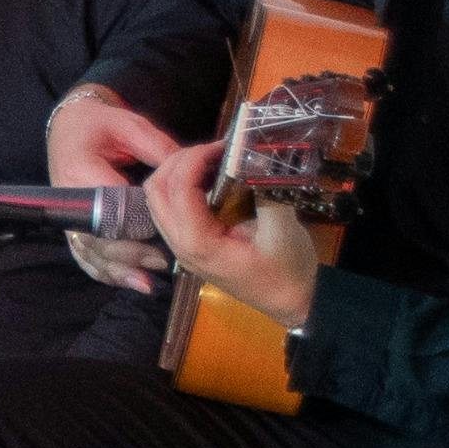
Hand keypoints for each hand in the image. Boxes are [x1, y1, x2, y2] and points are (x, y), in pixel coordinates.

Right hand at [47, 82, 184, 293]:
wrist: (69, 126)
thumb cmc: (100, 124)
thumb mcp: (132, 126)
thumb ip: (160, 148)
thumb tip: (194, 171)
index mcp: (80, 171)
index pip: (110, 205)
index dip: (138, 221)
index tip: (166, 229)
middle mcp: (68, 200)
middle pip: (99, 236)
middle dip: (132, 252)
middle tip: (165, 260)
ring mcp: (67, 216)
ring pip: (91, 252)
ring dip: (119, 269)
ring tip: (148, 282)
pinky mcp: (72, 227)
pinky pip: (85, 256)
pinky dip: (106, 272)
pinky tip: (130, 282)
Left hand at [146, 135, 319, 327]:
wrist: (292, 302)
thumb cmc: (288, 271)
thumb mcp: (284, 231)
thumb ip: (267, 193)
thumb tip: (257, 157)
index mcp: (198, 243)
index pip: (178, 189)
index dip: (194, 158)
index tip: (223, 145)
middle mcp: (179, 244)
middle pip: (155, 191)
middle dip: (178, 161)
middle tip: (213, 149)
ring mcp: (181, 246)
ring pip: (158, 199)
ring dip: (177, 172)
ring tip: (212, 158)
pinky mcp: (189, 244)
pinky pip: (170, 208)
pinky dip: (181, 186)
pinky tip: (210, 176)